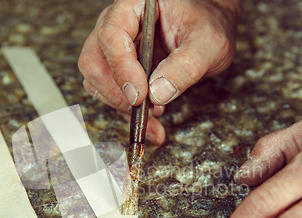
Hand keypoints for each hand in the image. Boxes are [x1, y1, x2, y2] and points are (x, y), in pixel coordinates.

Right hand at [78, 0, 240, 144]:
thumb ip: (186, 66)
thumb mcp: (208, 43)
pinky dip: (125, 111)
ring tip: (152, 117)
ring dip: (119, 105)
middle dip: (115, 91)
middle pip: (93, 59)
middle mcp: (117, 23)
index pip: (112, 35)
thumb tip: (158, 94)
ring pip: (96, 79)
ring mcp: (114, 46)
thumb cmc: (207, 27)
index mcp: (135, 5)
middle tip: (142, 109)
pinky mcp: (117, 68)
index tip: (139, 95)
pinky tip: (149, 121)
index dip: (122, 68)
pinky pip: (110, 92)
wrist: (207, 34)